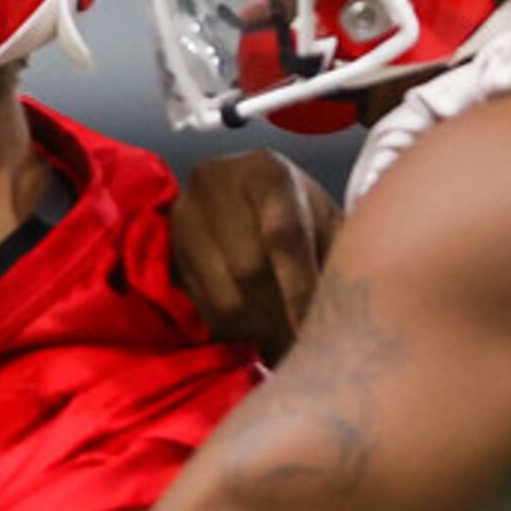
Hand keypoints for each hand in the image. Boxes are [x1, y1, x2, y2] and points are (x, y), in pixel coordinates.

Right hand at [170, 149, 337, 360]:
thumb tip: (345, 309)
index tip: (312, 327)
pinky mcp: (166, 249)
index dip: (299, 286)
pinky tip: (251, 325)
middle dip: (279, 311)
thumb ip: (339, 255)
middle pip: (248, 268)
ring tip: (280, 335)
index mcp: (267, 172)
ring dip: (256, 326)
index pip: (282, 234)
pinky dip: (231, 327)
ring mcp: (184, 216)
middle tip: (302, 339)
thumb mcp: (325, 221)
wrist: (243, 196)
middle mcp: (215, 184)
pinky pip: (200, 307)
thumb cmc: (299, 214)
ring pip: (223, 295)